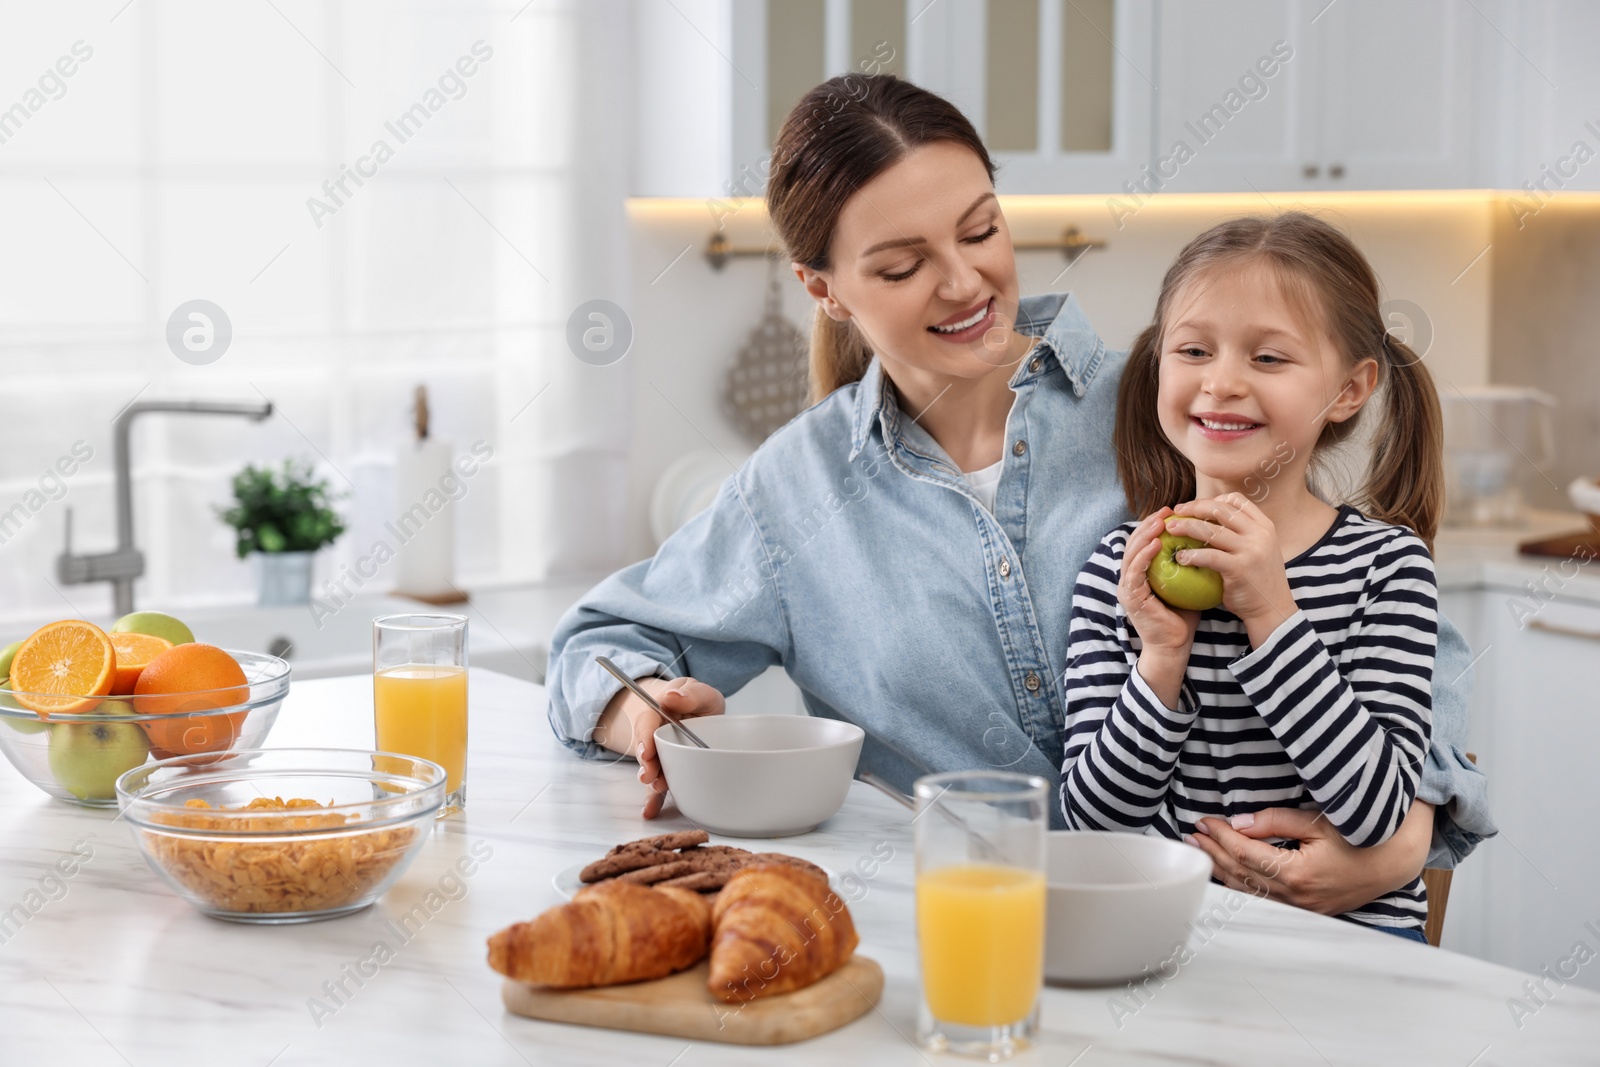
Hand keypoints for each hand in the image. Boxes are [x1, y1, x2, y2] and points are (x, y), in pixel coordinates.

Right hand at [594, 676, 724, 817]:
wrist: (701, 713)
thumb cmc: (700, 702)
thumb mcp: (701, 692)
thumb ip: (690, 692)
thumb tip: (672, 696)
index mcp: (659, 712)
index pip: (647, 722)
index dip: (644, 737)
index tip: (647, 750)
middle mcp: (655, 735)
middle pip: (646, 749)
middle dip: (646, 764)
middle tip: (649, 775)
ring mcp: (661, 755)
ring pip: (652, 769)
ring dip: (652, 781)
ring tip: (657, 789)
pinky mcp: (668, 770)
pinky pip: (658, 786)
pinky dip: (654, 799)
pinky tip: (650, 811)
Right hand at [1119, 509, 1200, 706]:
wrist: (1174, 647)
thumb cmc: (1182, 618)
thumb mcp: (1185, 586)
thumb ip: (1187, 567)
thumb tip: (1208, 544)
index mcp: (1139, 575)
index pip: (1143, 543)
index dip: (1154, 525)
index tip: (1172, 512)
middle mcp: (1129, 579)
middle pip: (1134, 543)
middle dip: (1148, 524)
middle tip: (1166, 510)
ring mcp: (1127, 588)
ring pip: (1131, 553)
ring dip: (1144, 535)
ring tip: (1160, 521)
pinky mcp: (1131, 597)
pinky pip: (1135, 571)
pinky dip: (1144, 556)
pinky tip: (1156, 543)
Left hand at [1165, 495, 1297, 646]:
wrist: (1272, 608)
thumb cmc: (1258, 579)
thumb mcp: (1258, 549)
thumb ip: (1241, 533)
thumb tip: (1207, 518)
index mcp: (1264, 526)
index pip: (1236, 500)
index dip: (1212, 500)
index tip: (1194, 507)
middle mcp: (1260, 534)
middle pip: (1221, 509)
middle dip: (1194, 508)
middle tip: (1176, 514)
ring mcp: (1251, 550)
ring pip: (1211, 530)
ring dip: (1186, 527)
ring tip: (1171, 530)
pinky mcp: (1240, 568)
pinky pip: (1209, 556)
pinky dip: (1191, 555)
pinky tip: (1180, 558)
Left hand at [1186, 801, 1433, 914]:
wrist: (1391, 863)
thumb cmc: (1359, 838)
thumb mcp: (1317, 822)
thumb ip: (1275, 821)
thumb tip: (1238, 823)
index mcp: (1297, 874)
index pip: (1244, 853)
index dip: (1220, 836)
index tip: (1204, 821)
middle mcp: (1295, 897)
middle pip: (1240, 874)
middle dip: (1213, 852)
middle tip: (1192, 834)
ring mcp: (1299, 908)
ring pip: (1247, 891)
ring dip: (1221, 869)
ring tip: (1199, 851)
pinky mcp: (1304, 910)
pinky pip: (1263, 899)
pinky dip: (1239, 885)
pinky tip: (1225, 872)